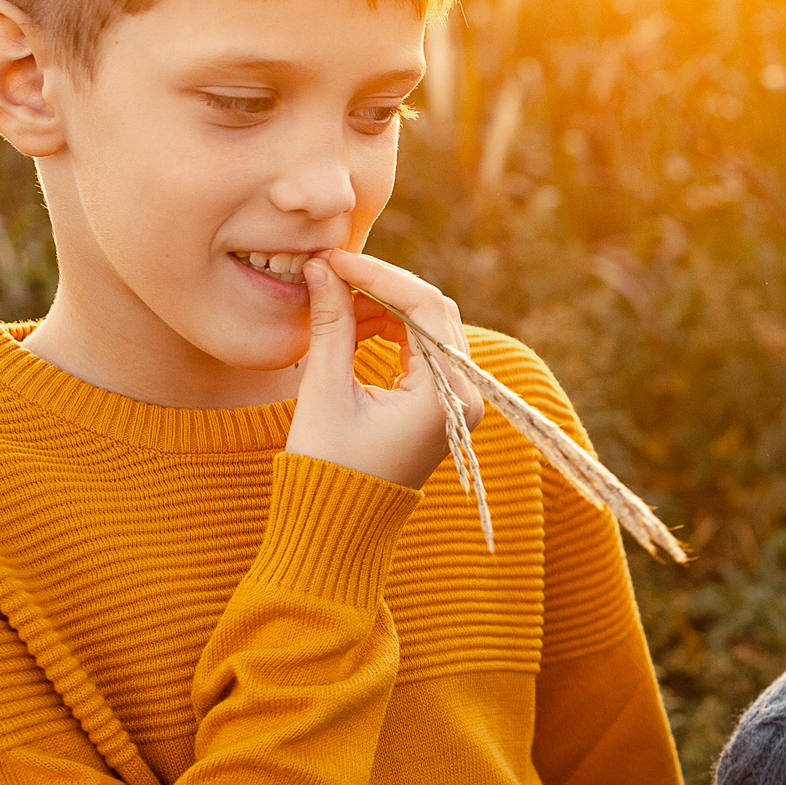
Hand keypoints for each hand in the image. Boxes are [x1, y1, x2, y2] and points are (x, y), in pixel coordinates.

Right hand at [283, 248, 482, 488]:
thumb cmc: (328, 467)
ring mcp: (455, 401)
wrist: (337, 525)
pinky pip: (422, 349)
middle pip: (434, 311)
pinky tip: (349, 325)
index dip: (379, 275)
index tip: (335, 258)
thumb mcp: (325, 391)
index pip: (425, 307)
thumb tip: (322, 268)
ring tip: (333, 300)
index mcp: (446, 396)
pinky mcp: (439, 405)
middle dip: (382, 286)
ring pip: (428, 326)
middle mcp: (463, 395)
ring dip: (383, 306)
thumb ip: (330, 324)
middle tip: (332, 271)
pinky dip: (388, 330)